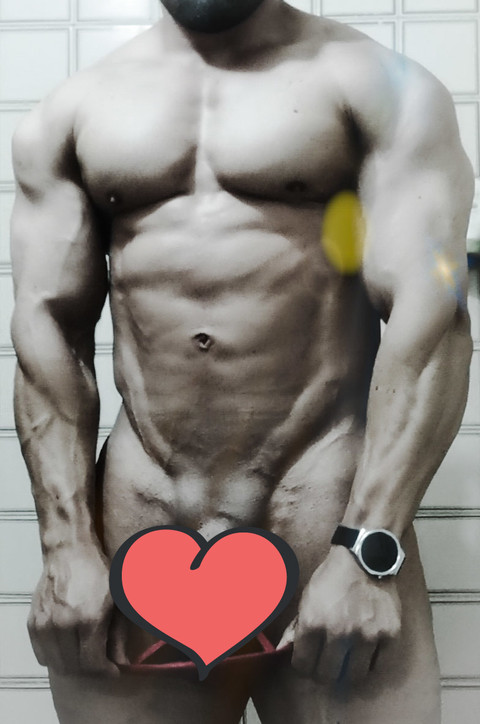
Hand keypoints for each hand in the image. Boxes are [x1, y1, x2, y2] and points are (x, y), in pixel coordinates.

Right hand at [28, 546, 125, 675]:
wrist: (69, 552)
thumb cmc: (98, 573)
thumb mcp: (117, 599)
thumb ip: (118, 633)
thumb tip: (122, 662)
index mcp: (88, 619)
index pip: (93, 663)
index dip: (105, 671)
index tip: (113, 670)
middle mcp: (64, 625)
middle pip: (75, 667)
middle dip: (91, 669)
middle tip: (100, 662)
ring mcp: (45, 625)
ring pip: (57, 664)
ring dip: (73, 665)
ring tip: (85, 656)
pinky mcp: (33, 623)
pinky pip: (42, 654)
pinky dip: (55, 657)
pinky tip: (67, 649)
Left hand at [278, 545, 401, 684]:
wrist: (365, 556)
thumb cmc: (332, 576)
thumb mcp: (307, 597)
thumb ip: (296, 626)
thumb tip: (283, 649)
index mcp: (313, 621)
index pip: (303, 665)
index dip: (303, 665)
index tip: (307, 661)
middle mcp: (339, 632)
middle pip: (327, 675)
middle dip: (323, 672)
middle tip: (326, 664)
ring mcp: (366, 635)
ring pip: (354, 676)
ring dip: (348, 672)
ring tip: (346, 660)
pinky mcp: (389, 635)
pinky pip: (378, 665)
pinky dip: (370, 662)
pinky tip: (364, 651)